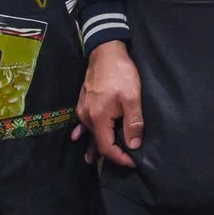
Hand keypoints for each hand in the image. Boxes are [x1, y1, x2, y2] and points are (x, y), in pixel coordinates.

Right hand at [75, 42, 144, 168]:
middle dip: (109, 153)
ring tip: (92, 159)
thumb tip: (134, 145)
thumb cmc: (120, 74)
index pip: (106, 147)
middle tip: (122, 161)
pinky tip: (79, 136)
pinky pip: (83, 122)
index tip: (133, 162)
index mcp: (98, 118)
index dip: (119, 158)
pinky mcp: (83, 101)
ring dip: (94, 145)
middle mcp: (87, 117)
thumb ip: (133, 123)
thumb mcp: (132, 98)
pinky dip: (84, 132)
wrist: (105, 52)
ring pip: (90, 132)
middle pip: (97, 141)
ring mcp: (83, 109)